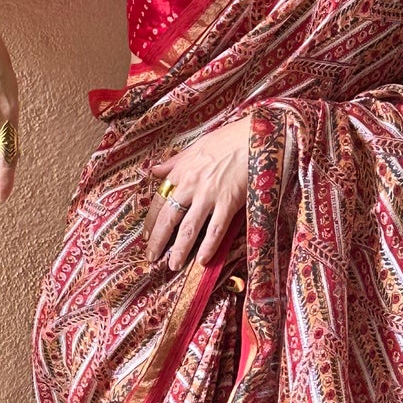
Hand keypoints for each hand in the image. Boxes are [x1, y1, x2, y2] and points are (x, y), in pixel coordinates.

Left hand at [143, 115, 250, 272]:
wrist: (256, 136)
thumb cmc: (229, 138)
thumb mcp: (197, 146)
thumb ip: (175, 162)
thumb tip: (154, 169)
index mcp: (182, 171)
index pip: (160, 200)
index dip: (151, 220)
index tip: (147, 234)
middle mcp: (191, 185)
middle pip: (168, 218)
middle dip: (158, 240)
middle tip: (152, 257)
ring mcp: (209, 195)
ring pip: (188, 228)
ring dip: (179, 250)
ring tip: (173, 265)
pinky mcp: (229, 203)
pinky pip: (215, 230)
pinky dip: (208, 246)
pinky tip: (203, 260)